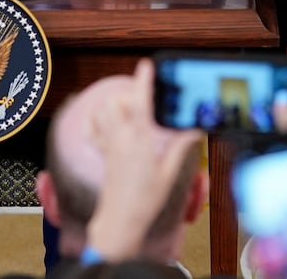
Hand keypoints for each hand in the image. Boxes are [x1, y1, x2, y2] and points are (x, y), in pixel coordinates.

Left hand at [85, 58, 203, 260]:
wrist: (121, 221)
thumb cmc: (146, 200)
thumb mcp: (169, 173)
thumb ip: (180, 146)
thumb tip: (195, 128)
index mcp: (140, 140)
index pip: (140, 102)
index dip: (143, 81)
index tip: (146, 65)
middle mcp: (121, 138)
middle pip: (115, 101)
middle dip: (127, 93)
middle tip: (141, 97)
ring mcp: (108, 145)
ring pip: (101, 111)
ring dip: (112, 105)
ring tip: (127, 109)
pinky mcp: (102, 153)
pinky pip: (91, 129)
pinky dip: (95, 120)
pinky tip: (107, 122)